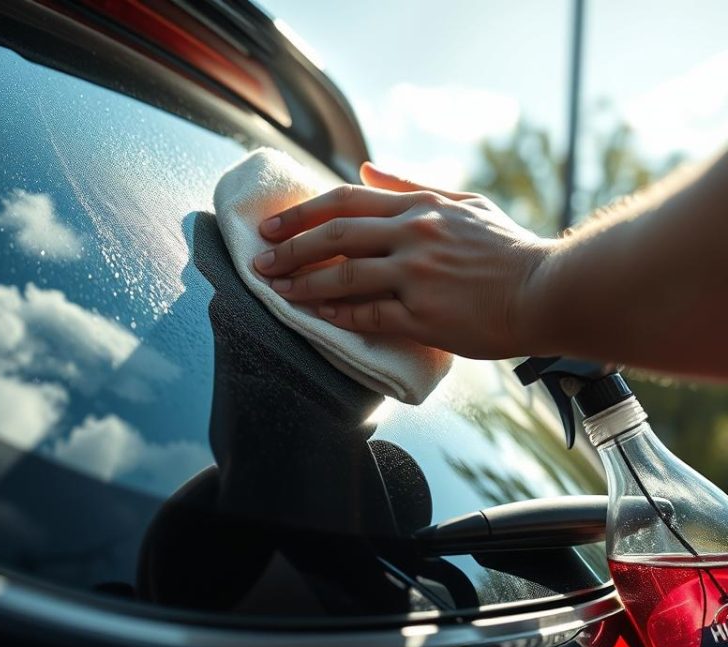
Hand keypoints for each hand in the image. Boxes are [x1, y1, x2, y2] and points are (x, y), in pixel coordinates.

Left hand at [253, 162, 554, 358]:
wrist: (547, 290)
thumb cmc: (506, 249)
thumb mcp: (463, 203)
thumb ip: (411, 185)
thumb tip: (365, 170)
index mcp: (420, 207)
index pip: (345, 201)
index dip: (302, 213)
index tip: (271, 225)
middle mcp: (414, 235)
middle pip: (335, 236)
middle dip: (290, 248)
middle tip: (259, 260)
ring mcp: (418, 276)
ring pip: (343, 277)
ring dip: (302, 284)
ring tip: (275, 290)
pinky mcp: (424, 315)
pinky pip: (369, 315)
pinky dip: (337, 315)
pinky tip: (313, 316)